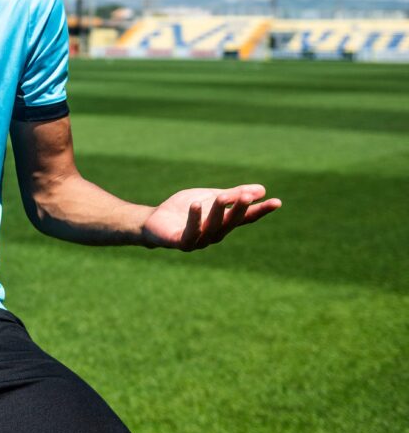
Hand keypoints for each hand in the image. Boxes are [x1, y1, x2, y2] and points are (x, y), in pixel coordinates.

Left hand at [142, 184, 280, 250]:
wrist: (156, 220)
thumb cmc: (185, 209)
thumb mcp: (212, 198)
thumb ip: (234, 195)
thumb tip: (262, 190)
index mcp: (223, 223)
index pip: (246, 217)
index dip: (261, 210)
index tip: (277, 201)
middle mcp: (214, 234)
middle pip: (230, 223)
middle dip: (239, 210)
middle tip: (247, 196)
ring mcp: (198, 240)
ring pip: (212, 227)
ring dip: (218, 212)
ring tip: (223, 196)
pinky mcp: (180, 242)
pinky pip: (189, 233)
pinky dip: (194, 219)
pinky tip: (196, 205)